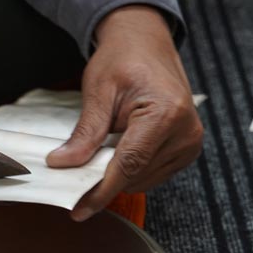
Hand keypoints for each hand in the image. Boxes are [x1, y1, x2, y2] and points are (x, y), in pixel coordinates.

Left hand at [46, 5, 202, 220]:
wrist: (145, 42)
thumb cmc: (123, 58)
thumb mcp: (98, 91)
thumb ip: (85, 133)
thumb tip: (62, 164)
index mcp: (165, 113)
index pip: (128, 165)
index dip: (100, 191)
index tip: (78, 209)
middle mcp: (185, 131)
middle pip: (136, 176)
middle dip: (103, 182)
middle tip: (72, 179)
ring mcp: (190, 142)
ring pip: (144, 179)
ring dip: (117, 176)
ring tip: (97, 155)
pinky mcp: (187, 148)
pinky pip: (153, 173)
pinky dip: (131, 171)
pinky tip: (116, 153)